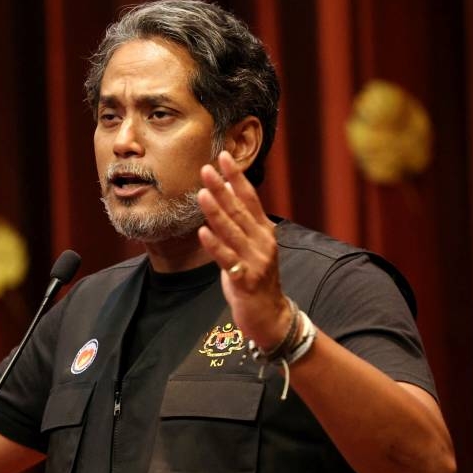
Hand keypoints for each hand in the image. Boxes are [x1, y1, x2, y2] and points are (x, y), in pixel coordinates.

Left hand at [196, 151, 290, 348]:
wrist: (270, 315)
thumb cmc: (256, 277)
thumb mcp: (251, 246)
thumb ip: (242, 222)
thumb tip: (228, 192)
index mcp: (264, 231)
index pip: (250, 198)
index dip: (237, 177)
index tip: (223, 157)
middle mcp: (262, 242)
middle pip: (239, 211)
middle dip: (222, 189)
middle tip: (206, 169)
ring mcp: (255, 260)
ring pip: (232, 232)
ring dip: (216, 211)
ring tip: (202, 193)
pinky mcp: (245, 279)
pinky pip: (227, 259)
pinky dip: (215, 244)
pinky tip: (203, 231)